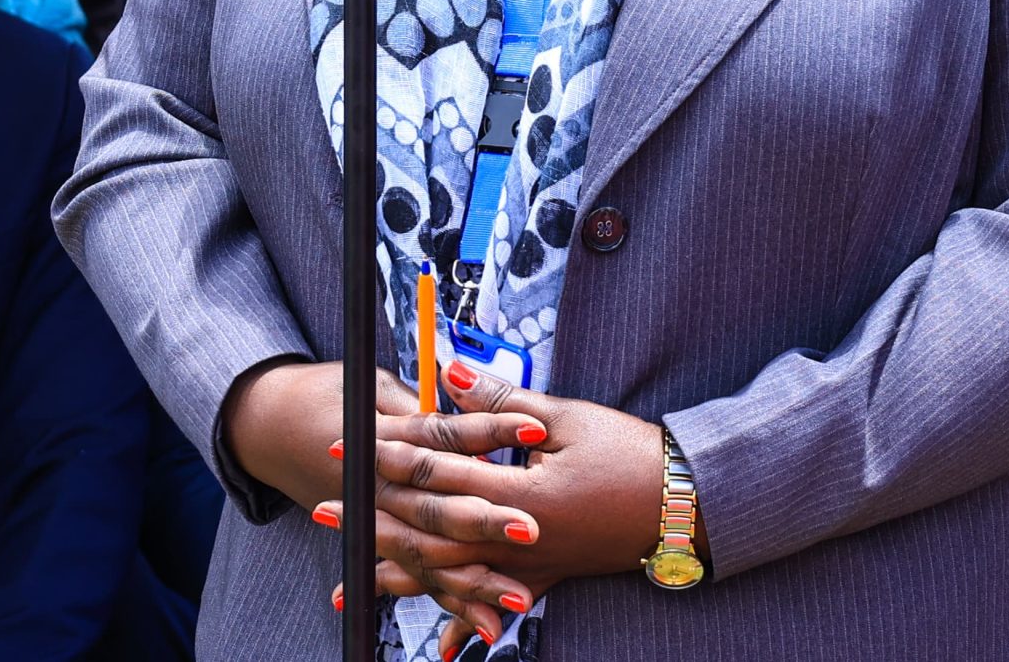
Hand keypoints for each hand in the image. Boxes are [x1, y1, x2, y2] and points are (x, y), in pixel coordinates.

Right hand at [230, 361, 534, 644]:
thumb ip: (422, 404)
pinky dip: (453, 605)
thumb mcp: (374, 389)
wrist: (270, 424)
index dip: (491, 428)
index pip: (445, 436)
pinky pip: (423, 580)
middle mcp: (382, 488)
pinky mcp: (389, 544)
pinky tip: (486, 629)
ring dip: (474, 583)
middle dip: (486, 522)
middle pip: (437, 509)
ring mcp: (383, 521)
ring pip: (431, 558)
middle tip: (533, 530)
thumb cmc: (328, 396)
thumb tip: (463, 387)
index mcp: (384, 440)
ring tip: (520, 598)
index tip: (537, 427)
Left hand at [315, 360, 668, 651]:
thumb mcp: (564, 418)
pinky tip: (439, 647)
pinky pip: (496, 604)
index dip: (393, 457)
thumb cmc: (629, 454)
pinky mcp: (546, 577)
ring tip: (351, 576)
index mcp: (521, 493)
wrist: (683, 505)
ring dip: (399, 572)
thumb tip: (447, 373)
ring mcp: (531, 566)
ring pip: (452, 574)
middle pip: (432, 530)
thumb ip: (499, 401)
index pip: (441, 472)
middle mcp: (518, 538)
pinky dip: (464, 622)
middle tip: (326, 511)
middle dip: (376, 518)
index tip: (352, 446)